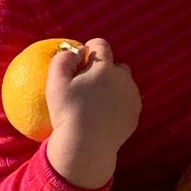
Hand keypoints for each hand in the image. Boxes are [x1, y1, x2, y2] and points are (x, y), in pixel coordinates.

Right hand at [44, 38, 140, 188]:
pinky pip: (127, 101)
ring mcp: (132, 96)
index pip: (100, 44)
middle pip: (115, 65)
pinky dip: (118, 103)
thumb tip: (77, 51)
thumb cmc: (67, 113)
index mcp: (105, 67)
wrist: (87, 146)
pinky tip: (104, 115)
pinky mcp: (135, 113)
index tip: (80, 63)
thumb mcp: (55, 83)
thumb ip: (63, 59)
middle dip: (103, 70)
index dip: (89, 50)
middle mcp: (123, 78)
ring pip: (123, 83)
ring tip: (96, 102)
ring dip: (112, 86)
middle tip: (87, 86)